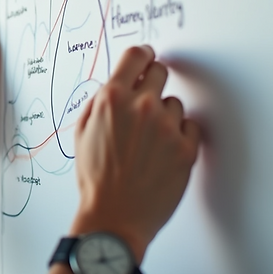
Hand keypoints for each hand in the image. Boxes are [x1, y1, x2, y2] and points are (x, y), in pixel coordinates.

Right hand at [69, 45, 200, 262]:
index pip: (136, 56)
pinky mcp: (186, 148)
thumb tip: (116, 84)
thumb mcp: (82, 133)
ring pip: (174, 104)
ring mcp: (167, 127)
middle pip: (160, 72)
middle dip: (152, 83)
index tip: (146, 58)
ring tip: (149, 142)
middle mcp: (141, 107)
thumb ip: (100, 102)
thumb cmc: (95, 179)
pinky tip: (163, 152)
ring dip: (164, 116)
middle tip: (146, 104)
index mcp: (112, 99)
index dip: (142, 55)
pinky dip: (180, 135)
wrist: (114, 217)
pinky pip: (191, 126)